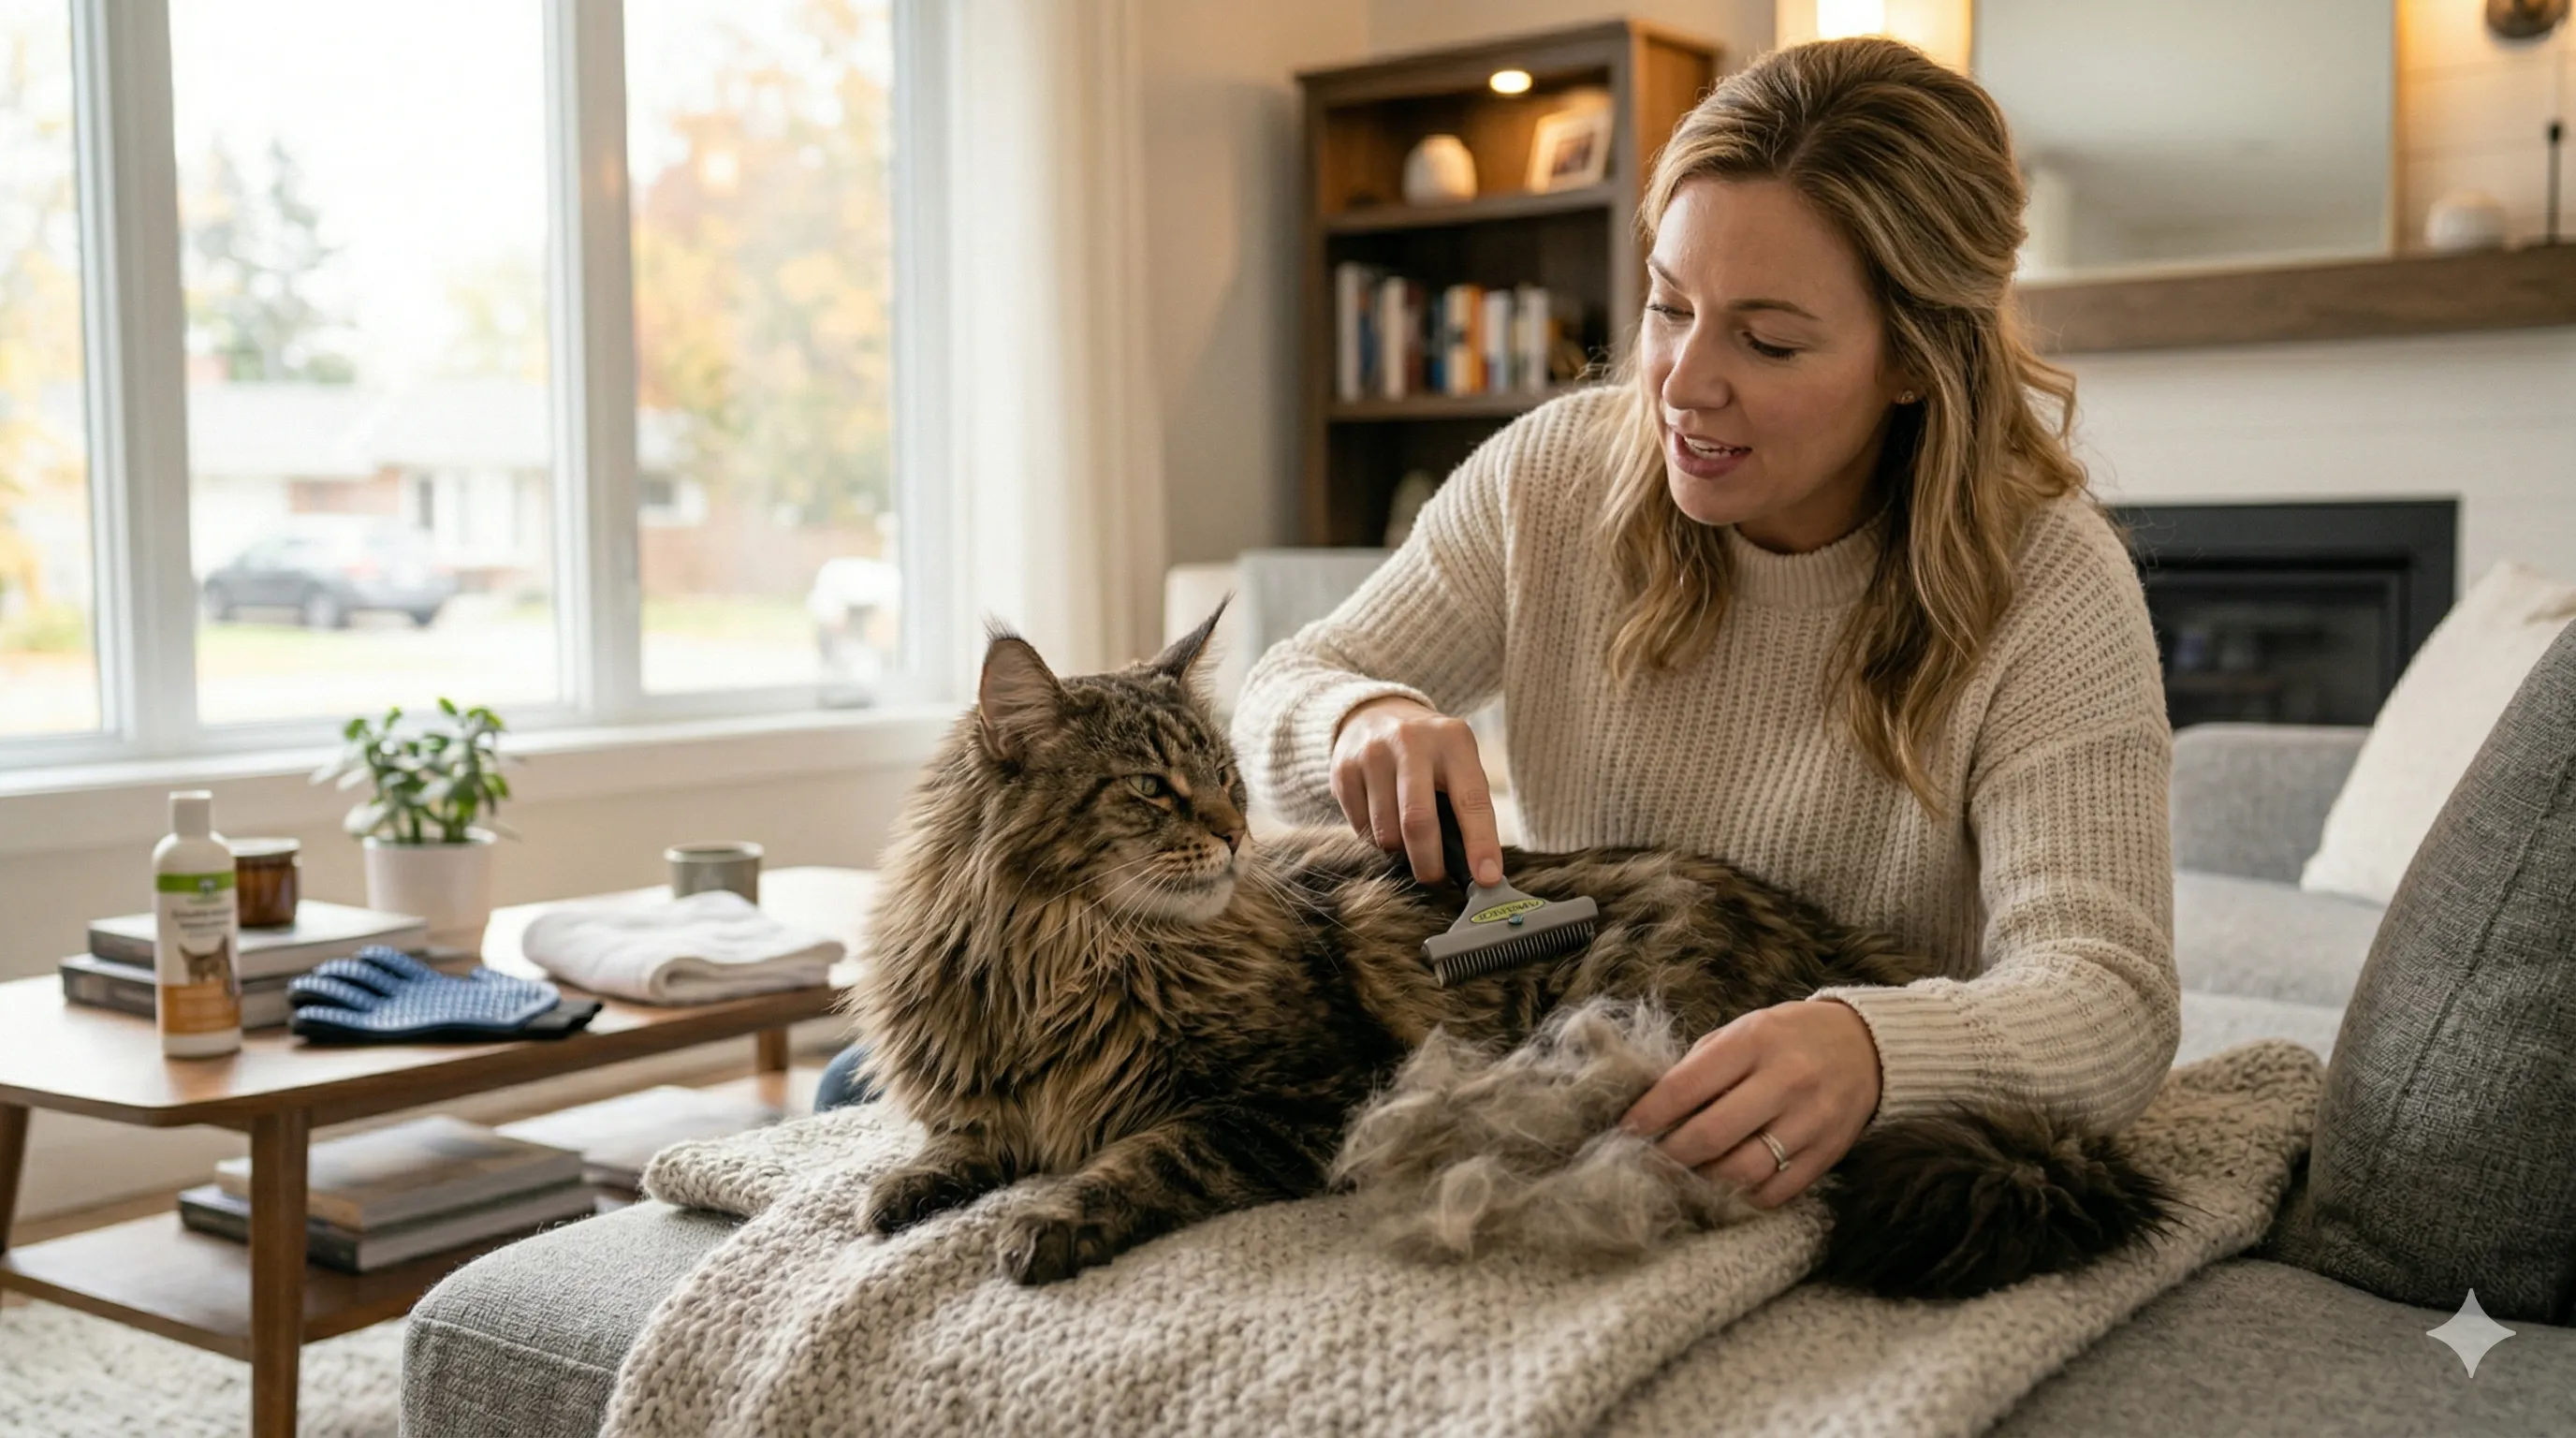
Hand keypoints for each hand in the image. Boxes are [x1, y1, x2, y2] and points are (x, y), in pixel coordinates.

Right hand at [1329, 696, 1502, 885]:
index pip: (1471, 800)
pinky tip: (1383, 820)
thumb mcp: (1457, 762)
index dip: (1480, 844)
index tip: (1486, 879)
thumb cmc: (1430, 753)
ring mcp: (1372, 754)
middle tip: (1434, 878)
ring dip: (1399, 851)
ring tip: (1407, 840)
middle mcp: (1411, 742)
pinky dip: (1375, 838)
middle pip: (1418, 821)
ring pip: (1386, 832)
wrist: (1376, 713)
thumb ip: (1466, 806)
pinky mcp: (1343, 770)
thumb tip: (1477, 871)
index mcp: (1453, 740)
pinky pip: (1360, 828)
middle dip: (1428, 863)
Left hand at [1618, 999, 1882, 1206]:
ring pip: (1744, 1171)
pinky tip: (1723, 1190)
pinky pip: (1777, 1191)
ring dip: (1703, 1182)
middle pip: (1712, 1135)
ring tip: (1681, 1180)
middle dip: (1670, 1156)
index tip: (1624, 1131)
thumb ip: (1701, 1064)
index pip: (1687, 1085)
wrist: (1867, 1047)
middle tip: (1645, 1164)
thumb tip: (1651, 1107)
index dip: (1649, 1114)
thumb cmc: (1787, 1038)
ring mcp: (1811, 1120)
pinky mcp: (1828, 1153)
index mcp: (1755, 1041)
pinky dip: (1743, 1197)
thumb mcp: (1744, 1031)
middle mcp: (1786, 1080)